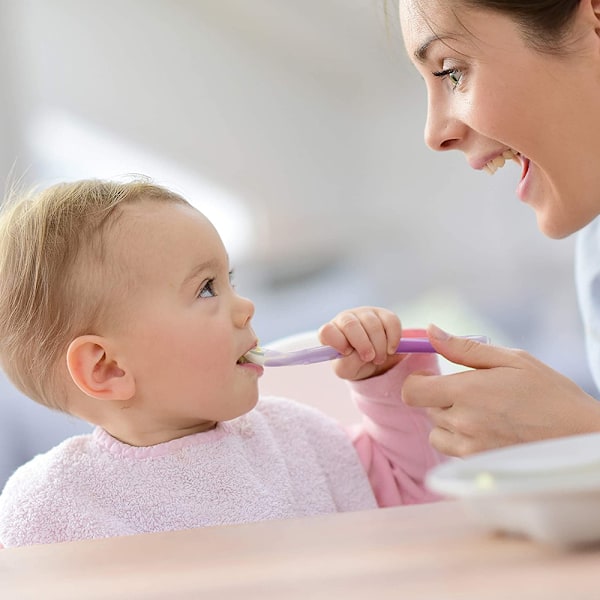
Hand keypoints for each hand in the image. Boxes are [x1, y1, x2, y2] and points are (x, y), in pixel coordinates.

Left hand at [318, 306, 404, 380]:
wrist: (372, 359)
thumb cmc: (353, 362)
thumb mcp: (346, 370)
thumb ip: (347, 364)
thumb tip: (359, 355)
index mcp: (330, 333)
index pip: (327, 331)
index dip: (337, 341)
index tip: (347, 352)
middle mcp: (345, 319)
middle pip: (351, 325)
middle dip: (363, 345)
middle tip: (370, 358)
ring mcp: (364, 313)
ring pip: (372, 324)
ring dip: (379, 346)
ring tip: (379, 358)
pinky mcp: (383, 314)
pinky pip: (391, 321)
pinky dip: (393, 338)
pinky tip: (390, 349)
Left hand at [402, 324, 599, 456]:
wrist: (580, 436)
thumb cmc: (549, 392)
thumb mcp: (512, 359)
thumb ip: (464, 348)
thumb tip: (430, 331)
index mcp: (467, 391)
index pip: (412, 391)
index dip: (417, 381)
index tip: (432, 377)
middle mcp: (463, 422)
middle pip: (425, 409)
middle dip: (439, 397)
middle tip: (469, 392)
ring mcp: (470, 447)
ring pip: (436, 432)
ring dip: (447, 421)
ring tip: (478, 413)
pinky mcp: (479, 465)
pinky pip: (453, 450)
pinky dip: (460, 440)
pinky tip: (486, 430)